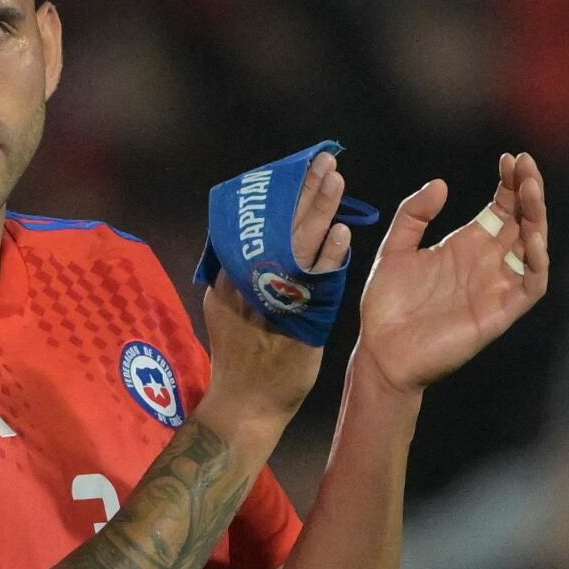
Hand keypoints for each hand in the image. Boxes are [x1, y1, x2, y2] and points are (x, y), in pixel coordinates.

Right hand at [198, 152, 350, 437]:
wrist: (246, 405)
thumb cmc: (240, 357)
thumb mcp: (225, 310)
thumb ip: (237, 278)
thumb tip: (246, 245)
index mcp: (228, 277)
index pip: (253, 224)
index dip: (276, 195)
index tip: (296, 168)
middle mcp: (245, 283)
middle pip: (274, 227)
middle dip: (300, 193)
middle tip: (323, 162)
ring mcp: (269, 301)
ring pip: (293, 247)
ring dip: (316, 213)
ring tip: (336, 182)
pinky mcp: (294, 321)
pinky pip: (312, 283)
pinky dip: (326, 257)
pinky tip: (342, 234)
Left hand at [356, 152, 548, 394]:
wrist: (380, 350)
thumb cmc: (387, 305)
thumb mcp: (394, 250)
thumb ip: (413, 216)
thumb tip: (440, 183)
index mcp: (465, 245)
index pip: (500, 208)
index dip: (509, 183)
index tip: (509, 158)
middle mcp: (487, 262)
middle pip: (521, 221)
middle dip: (528, 192)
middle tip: (526, 164)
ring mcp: (496, 286)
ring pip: (533, 248)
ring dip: (537, 219)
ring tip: (530, 190)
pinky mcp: (499, 312)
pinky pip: (530, 285)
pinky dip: (536, 262)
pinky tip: (531, 238)